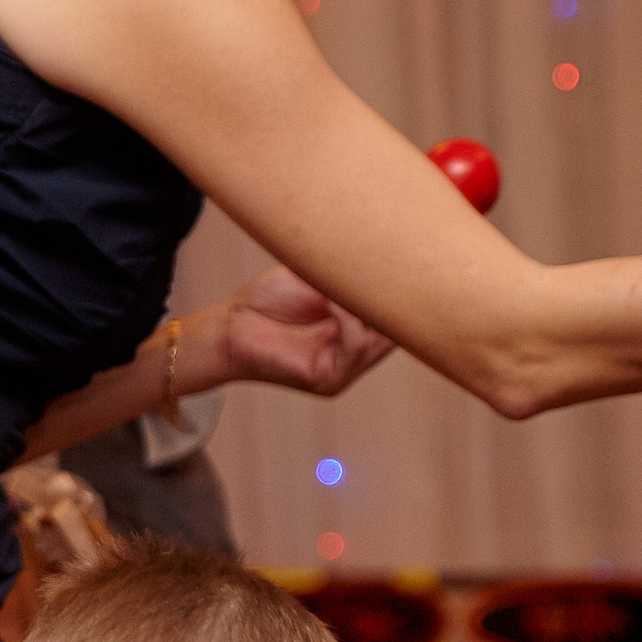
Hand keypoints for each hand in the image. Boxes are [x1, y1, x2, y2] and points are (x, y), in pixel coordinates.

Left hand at [219, 265, 391, 397]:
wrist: (228, 326)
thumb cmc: (267, 301)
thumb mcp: (316, 279)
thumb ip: (349, 276)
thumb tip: (385, 260)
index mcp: (358, 328)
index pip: (399, 314)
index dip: (408, 291)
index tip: (413, 260)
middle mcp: (357, 351)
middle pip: (399, 328)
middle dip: (398, 299)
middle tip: (397, 267)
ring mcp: (345, 369)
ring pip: (382, 338)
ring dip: (370, 306)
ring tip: (356, 278)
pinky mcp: (328, 380)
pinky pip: (356, 347)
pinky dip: (350, 320)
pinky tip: (333, 301)